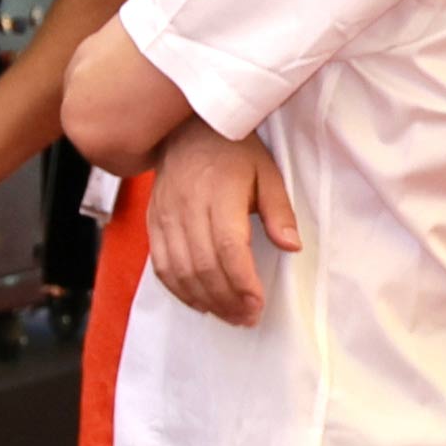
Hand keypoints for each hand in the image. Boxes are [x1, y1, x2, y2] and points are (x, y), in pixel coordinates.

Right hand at [141, 125, 299, 325]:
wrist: (186, 128)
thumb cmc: (232, 149)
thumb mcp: (267, 172)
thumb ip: (279, 211)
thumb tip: (292, 246)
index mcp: (219, 194)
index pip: (228, 247)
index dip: (242, 282)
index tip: (258, 304)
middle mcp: (187, 207)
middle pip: (202, 265)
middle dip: (226, 300)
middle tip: (247, 318)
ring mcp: (165, 216)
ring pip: (179, 270)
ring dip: (204, 300)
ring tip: (228, 315)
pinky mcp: (153, 222)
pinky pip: (160, 265)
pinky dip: (178, 289)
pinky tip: (199, 301)